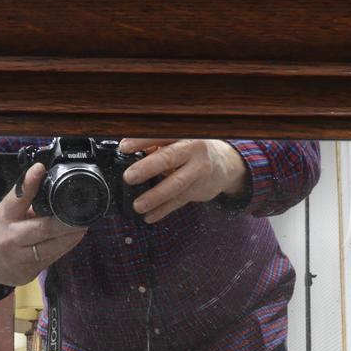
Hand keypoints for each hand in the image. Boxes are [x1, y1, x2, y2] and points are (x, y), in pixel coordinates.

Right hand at [0, 162, 86, 285]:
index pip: (16, 198)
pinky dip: (65, 247)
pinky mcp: (27, 272)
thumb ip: (25, 202)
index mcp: (4, 216)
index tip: (40, 169)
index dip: (29, 183)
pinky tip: (73, 239)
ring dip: (70, 237)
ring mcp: (19, 257)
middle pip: (42, 228)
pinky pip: (51, 259)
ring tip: (83, 226)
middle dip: (64, 222)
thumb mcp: (5, 212)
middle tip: (82, 214)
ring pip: (50, 247)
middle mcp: (10, 237)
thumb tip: (50, 186)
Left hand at [118, 138, 249, 223]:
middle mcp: (193, 150)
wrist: (226, 164)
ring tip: (138, 205)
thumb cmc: (193, 149)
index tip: (124, 147)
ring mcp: (198, 171)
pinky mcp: (198, 190)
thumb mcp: (178, 141)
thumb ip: (156, 145)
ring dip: (155, 196)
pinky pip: (179, 201)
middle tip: (129, 177)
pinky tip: (149, 216)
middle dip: (147, 168)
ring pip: (176, 184)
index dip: (142, 140)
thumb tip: (127, 151)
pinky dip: (163, 210)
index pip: (161, 134)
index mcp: (184, 134)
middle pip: (169, 158)